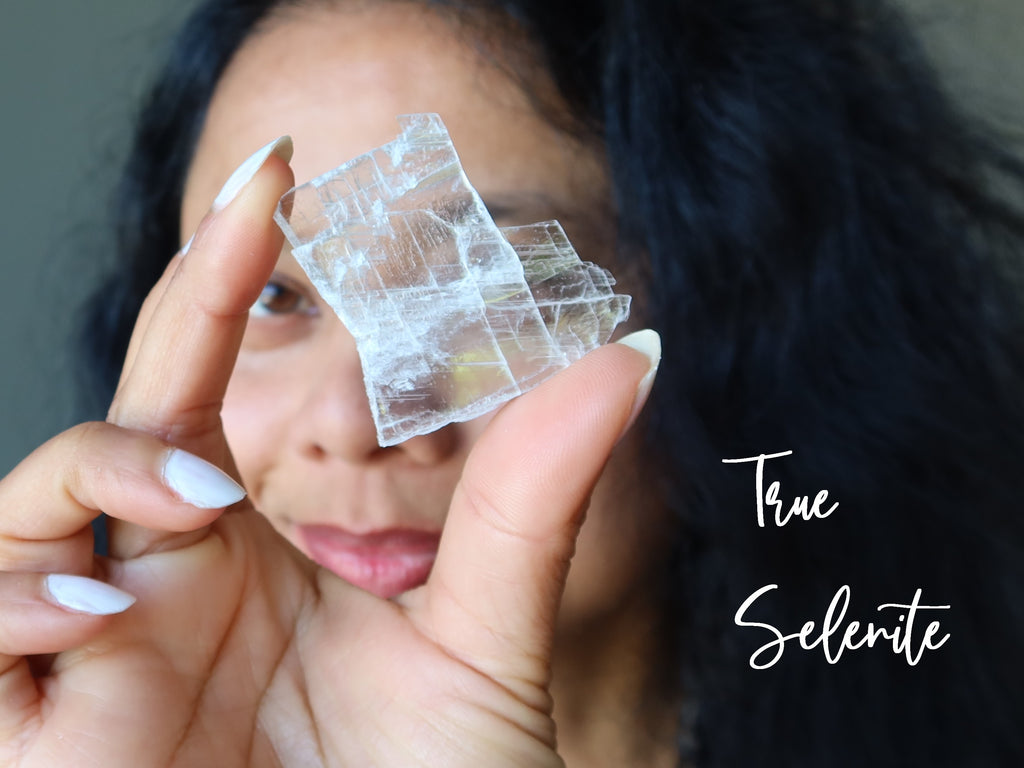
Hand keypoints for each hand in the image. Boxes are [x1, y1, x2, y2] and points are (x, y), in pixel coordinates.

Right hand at [0, 144, 657, 766]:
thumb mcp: (482, 639)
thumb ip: (534, 499)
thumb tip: (629, 356)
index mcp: (244, 543)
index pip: (207, 380)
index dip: (222, 275)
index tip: (270, 175)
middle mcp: (160, 580)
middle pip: (113, 424)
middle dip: (154, 363)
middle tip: (235, 330)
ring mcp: (90, 655)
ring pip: (14, 516)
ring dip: (83, 479)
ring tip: (192, 504)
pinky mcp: (39, 734)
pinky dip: (8, 594)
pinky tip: (97, 602)